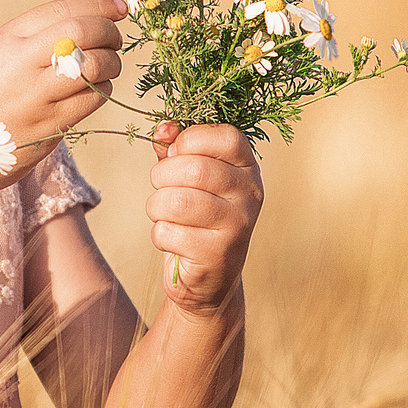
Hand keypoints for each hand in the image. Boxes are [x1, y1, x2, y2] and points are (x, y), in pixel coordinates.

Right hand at [0, 0, 128, 189]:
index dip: (98, 5)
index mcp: (5, 40)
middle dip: (110, 31)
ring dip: (111, 62)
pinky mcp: (52, 124)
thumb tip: (85, 20)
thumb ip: (31, 38)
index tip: (119, 8)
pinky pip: (93, 98)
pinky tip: (95, 89)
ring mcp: (36, 95)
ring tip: (106, 65)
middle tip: (115, 38)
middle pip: (82, 31)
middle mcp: (20, 63)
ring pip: (94, 64)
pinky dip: (103, 89)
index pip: (61, 9)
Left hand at [147, 122, 262, 314]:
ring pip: (178, 201)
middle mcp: (250, 193)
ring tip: (164, 215)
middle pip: (195, 169)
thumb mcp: (189, 177)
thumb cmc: (196, 217)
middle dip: (162, 176)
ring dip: (156, 207)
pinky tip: (175, 241)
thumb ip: (176, 148)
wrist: (210, 278)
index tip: (176, 153)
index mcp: (247, 167)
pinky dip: (160, 236)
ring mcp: (238, 224)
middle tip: (161, 188)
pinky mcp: (219, 253)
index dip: (191, 140)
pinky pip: (171, 232)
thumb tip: (163, 129)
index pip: (226, 137)